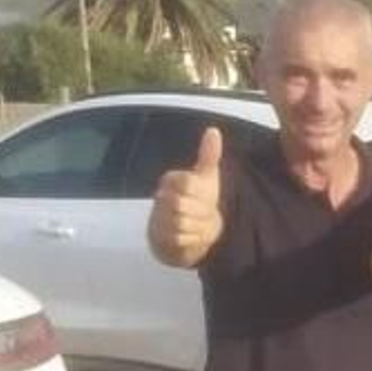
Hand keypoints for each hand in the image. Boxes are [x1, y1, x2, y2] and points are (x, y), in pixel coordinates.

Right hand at [150, 126, 223, 261]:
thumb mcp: (207, 176)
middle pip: (183, 205)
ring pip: (181, 223)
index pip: (187, 183)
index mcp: (170, 179)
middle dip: (200, 212)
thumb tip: (213, 131)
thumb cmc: (200, 198)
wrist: (190, 228)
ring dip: (197, 226)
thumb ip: (209, 155)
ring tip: (199, 223)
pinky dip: (192, 239)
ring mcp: (157, 216)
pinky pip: (180, 239)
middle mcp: (160, 196)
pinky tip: (194, 235)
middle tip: (204, 212)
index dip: (201, 193)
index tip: (205, 195)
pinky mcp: (159, 237)